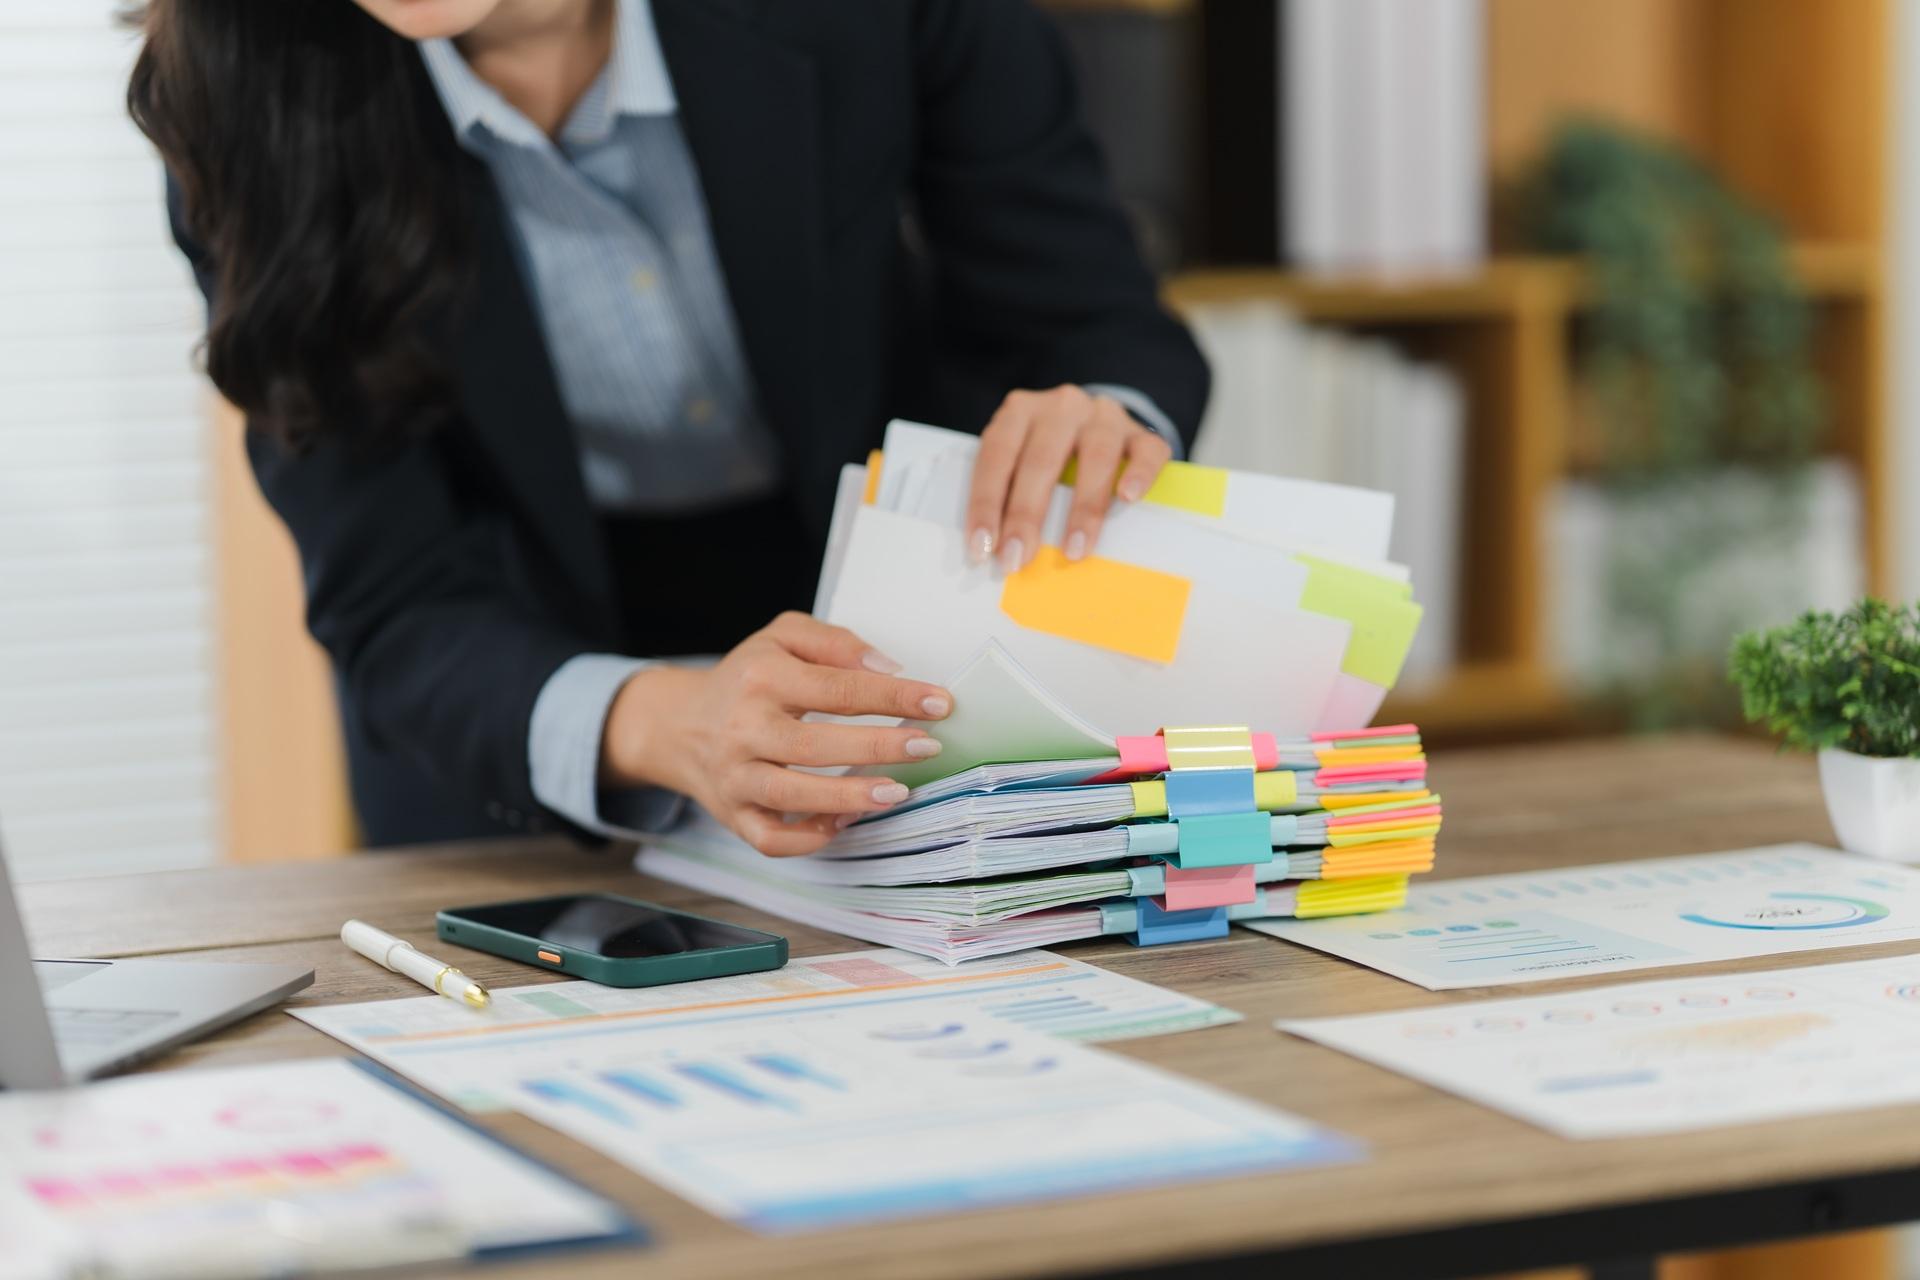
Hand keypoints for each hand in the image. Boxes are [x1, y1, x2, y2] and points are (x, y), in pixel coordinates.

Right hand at [600, 613, 951, 856]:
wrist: (679, 724)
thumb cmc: (747, 678)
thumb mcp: (783, 638)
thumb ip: (834, 642)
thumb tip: (888, 667)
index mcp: (760, 677)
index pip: (837, 687)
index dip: (893, 696)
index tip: (939, 703)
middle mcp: (743, 728)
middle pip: (813, 745)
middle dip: (877, 747)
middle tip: (928, 746)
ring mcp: (736, 776)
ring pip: (791, 796)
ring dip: (848, 798)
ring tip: (897, 792)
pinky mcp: (733, 814)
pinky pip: (770, 839)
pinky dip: (808, 838)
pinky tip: (844, 823)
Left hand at [964, 385, 1172, 571]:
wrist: (1097, 426)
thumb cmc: (1048, 455)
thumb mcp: (1020, 461)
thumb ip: (1009, 491)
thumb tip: (997, 551)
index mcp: (1020, 411)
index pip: (996, 457)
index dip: (986, 505)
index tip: (982, 549)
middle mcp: (1061, 407)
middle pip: (1041, 461)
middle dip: (1025, 515)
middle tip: (1017, 559)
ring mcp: (1104, 416)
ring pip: (1096, 457)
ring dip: (1083, 509)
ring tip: (1073, 551)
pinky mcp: (1141, 433)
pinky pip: (1146, 451)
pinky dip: (1138, 474)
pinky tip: (1128, 498)